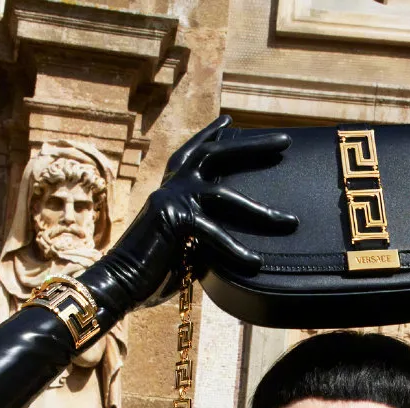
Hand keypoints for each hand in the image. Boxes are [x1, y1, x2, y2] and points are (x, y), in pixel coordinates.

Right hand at [85, 116, 297, 316]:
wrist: (120, 283)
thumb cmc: (152, 269)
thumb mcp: (184, 244)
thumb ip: (204, 231)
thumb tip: (230, 237)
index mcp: (173, 187)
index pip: (196, 152)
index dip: (213, 135)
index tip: (231, 122)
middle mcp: (173, 186)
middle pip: (217, 155)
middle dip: (253, 147)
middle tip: (285, 141)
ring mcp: (172, 199)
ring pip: (224, 194)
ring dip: (261, 210)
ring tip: (290, 222)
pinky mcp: (172, 221)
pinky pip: (214, 233)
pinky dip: (236, 250)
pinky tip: (255, 263)